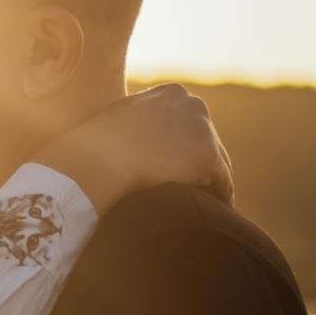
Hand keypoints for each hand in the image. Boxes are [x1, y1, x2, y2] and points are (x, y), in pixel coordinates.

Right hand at [35, 83, 233, 209]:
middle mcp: (193, 104)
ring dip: (207, 187)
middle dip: (197, 169)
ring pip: (217, 166)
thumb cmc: (93, 150)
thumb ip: (137, 127)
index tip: (175, 175)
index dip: (181, 154)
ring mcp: (203, 129)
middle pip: (207, 144)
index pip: (188, 127)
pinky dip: (216, 203)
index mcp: (171, 94)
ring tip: (196, 211)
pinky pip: (222, 187)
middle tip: (191, 198)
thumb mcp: (117, 124)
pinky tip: (204, 221)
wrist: (93, 162)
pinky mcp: (208, 156)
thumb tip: (136, 146)